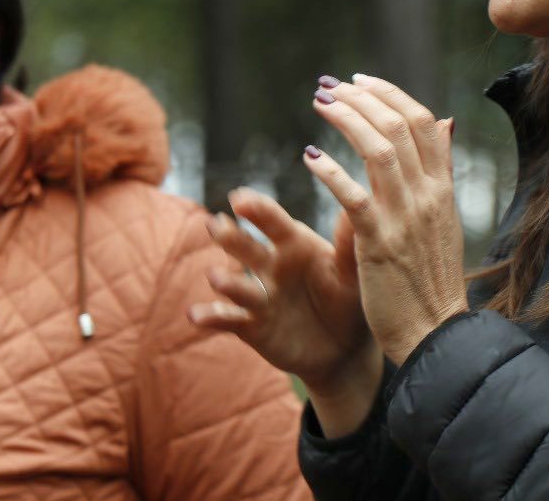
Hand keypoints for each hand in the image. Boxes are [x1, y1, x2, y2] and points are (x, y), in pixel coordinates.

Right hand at [187, 187, 381, 422]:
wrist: (345, 349)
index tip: (240, 198)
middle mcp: (271, 266)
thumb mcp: (352, 272)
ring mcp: (259, 296)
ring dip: (224, 280)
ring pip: (236, 284)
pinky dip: (211, 316)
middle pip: (247, 248)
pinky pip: (229, 319)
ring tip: (216, 277)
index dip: (257, 210)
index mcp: (294, 244)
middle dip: (231, 237)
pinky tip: (195, 315)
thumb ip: (348, 243)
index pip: (273, 223)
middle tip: (216, 224)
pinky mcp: (251, 326)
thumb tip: (353, 205)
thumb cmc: (349, 299)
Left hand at [308, 74, 467, 363]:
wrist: (435, 334)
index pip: (424, 122)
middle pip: (399, 126)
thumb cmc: (431, 279)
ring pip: (378, 149)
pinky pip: (352, 195)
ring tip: (319, 105)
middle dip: (361, 98)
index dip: (391, 93)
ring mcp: (405, 218)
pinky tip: (310, 157)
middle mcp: (428, 196)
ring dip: (345, 120)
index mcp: (444, 189)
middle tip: (329, 87)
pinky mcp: (379, 243)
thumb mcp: (444, 220)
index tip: (360, 80)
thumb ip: (439, 173)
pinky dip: (330, 170)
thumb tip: (445, 123)